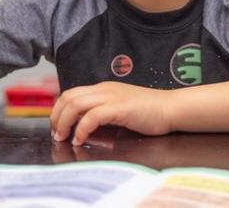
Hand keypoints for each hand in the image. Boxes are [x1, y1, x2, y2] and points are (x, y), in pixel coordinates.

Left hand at [50, 82, 173, 145]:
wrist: (172, 108)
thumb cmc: (151, 112)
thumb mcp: (121, 108)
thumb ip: (103, 112)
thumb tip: (84, 125)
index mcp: (104, 88)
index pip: (72, 93)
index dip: (59, 109)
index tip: (58, 125)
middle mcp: (105, 89)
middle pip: (69, 96)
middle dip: (57, 116)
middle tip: (57, 133)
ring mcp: (112, 97)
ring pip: (76, 104)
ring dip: (65, 122)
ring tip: (64, 137)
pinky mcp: (120, 108)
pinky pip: (91, 116)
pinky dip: (81, 129)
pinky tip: (80, 139)